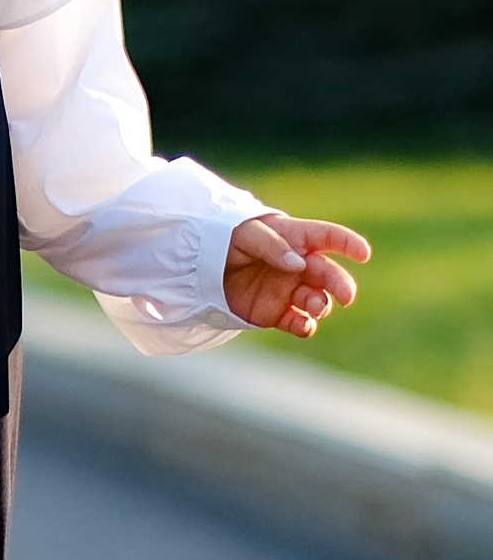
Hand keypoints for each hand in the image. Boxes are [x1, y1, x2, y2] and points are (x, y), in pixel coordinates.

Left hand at [224, 213, 370, 338]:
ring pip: (318, 300)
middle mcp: (297, 265)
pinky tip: (303, 324)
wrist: (195, 264)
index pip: (327, 237)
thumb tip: (299, 263)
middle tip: (345, 295)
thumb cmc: (222, 237)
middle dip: (341, 284)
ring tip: (314, 305)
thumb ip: (272, 245)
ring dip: (322, 304)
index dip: (348, 243)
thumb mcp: (242, 233)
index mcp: (293, 238)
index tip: (363, 253)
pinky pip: (299, 322)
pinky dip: (305, 326)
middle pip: (329, 274)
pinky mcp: (275, 312)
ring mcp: (288, 290)